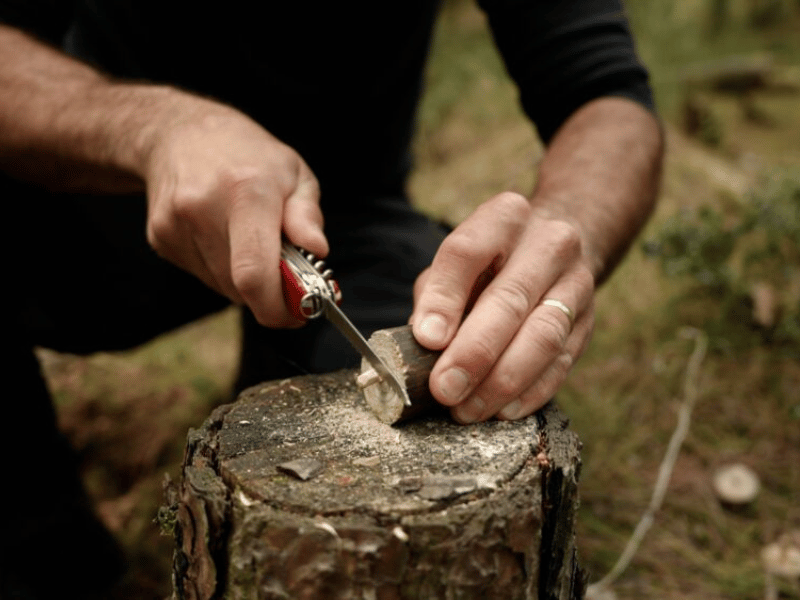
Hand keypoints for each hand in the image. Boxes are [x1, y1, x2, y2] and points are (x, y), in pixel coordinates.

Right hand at [142, 97, 327, 326]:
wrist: (178, 132)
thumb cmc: (248, 155)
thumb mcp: (294, 172)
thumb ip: (307, 215)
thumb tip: (318, 251)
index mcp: (246, 191)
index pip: (254, 274)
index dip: (277, 307)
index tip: (298, 313)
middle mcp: (203, 208)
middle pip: (240, 287)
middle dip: (269, 294)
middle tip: (287, 278)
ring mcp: (175, 225)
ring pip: (222, 286)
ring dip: (244, 281)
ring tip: (250, 241)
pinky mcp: (160, 238)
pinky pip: (203, 276)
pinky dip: (222, 269)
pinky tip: (223, 235)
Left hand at [410, 192, 594, 422]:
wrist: (555, 251)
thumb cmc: (489, 265)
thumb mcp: (455, 265)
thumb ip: (436, 297)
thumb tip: (422, 345)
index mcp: (504, 217)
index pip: (468, 252)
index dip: (445, 298)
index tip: (427, 339)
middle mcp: (548, 243)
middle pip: (510, 299)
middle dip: (474, 352)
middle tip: (444, 389)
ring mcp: (576, 282)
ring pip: (543, 335)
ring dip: (502, 381)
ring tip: (468, 409)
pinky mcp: (588, 321)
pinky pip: (562, 362)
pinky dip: (531, 392)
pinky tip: (503, 411)